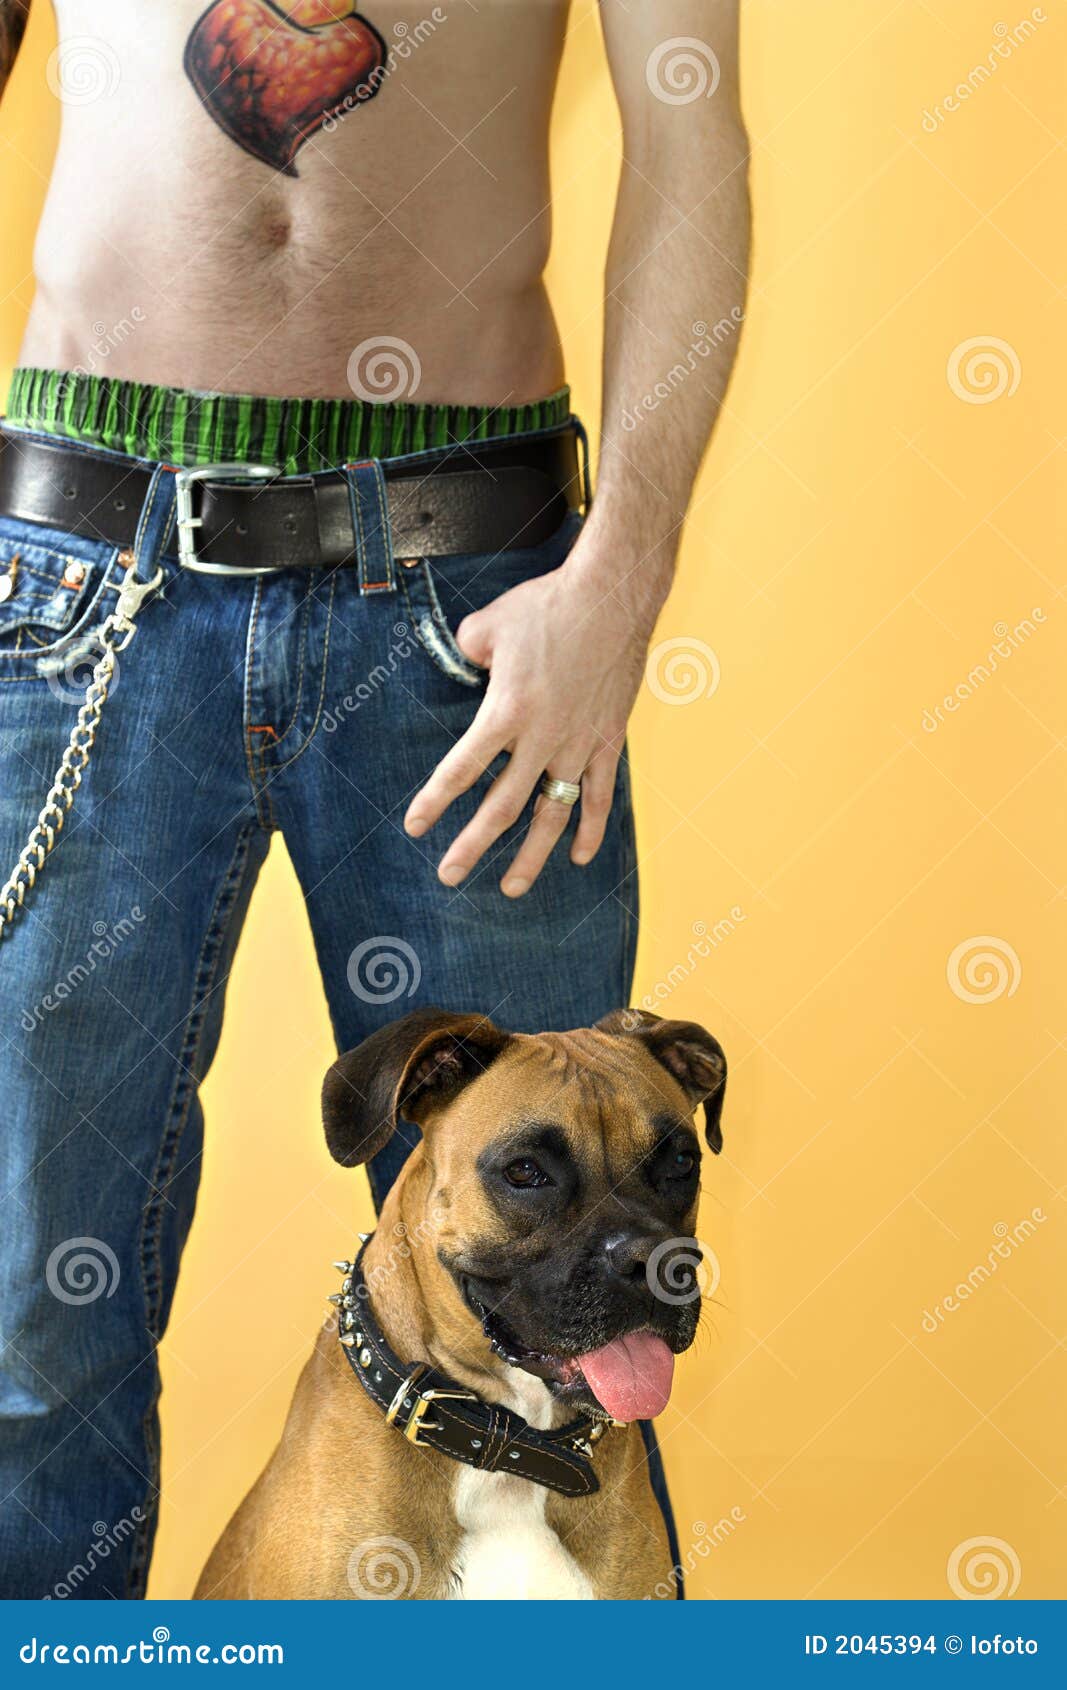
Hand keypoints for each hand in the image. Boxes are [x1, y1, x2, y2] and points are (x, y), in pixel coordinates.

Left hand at [403, 538, 669, 896]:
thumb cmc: (547, 606)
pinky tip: (579, 858)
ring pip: (552, 814)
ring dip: (531, 855)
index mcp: (505, 711)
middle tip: (451, 875)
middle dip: (473, 845)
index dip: (435, 801)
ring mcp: (578, 744)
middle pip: (502, 806)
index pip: (462, 768)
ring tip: (512, 888)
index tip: (415, 827)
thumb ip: (467, 651)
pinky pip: (599, 796)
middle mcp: (541, 737)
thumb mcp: (488, 624)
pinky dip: (590, 829)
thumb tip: (467, 663)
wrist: (612, 597)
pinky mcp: (608, 740)